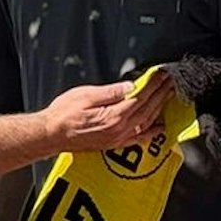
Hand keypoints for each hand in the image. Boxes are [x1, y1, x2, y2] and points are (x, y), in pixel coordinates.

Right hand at [40, 79, 171, 152]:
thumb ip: (110, 92)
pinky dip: (150, 132)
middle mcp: (119, 130)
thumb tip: (130, 87)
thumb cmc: (63, 115)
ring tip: (167, 98)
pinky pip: (137, 138)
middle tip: (170, 83)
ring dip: (158, 109)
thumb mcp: (85, 95)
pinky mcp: (113, 144)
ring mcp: (117, 139)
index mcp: (113, 116)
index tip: (163, 76)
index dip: (154, 86)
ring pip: (145, 123)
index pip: (141, 98)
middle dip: (161, 95)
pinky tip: (158, 128)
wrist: (51, 134)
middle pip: (147, 110)